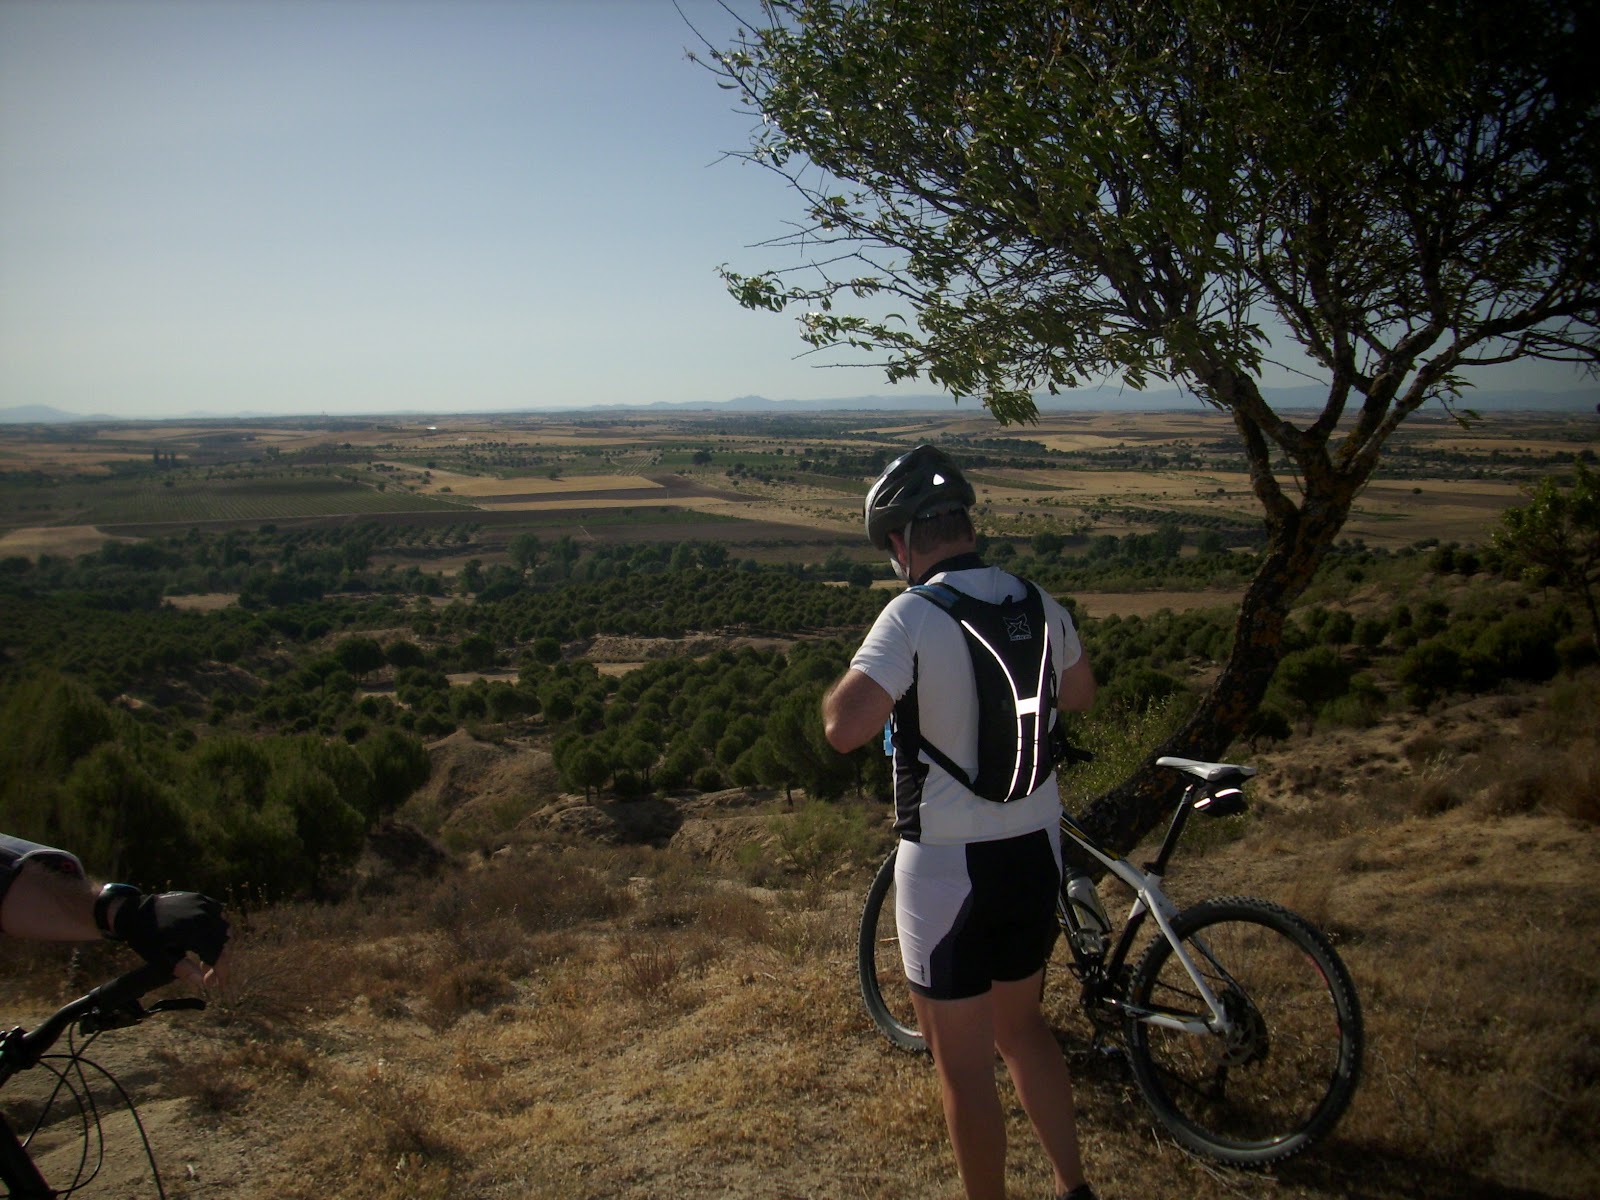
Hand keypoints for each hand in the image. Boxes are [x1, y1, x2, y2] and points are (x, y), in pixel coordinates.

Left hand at [113, 891, 229, 988]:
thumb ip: (180, 969)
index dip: (220, 970)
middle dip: (220, 960)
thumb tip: (200, 980)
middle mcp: (203, 916)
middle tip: (208, 973)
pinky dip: (217, 926)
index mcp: (192, 931)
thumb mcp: (158, 957)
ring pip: (223, 927)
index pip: (217, 953)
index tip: (217, 982)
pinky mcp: (201, 898)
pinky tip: (207, 935)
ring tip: (205, 956)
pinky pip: (219, 913)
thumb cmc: (144, 937)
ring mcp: (203, 904)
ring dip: (219, 943)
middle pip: (223, 941)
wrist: (135, 911)